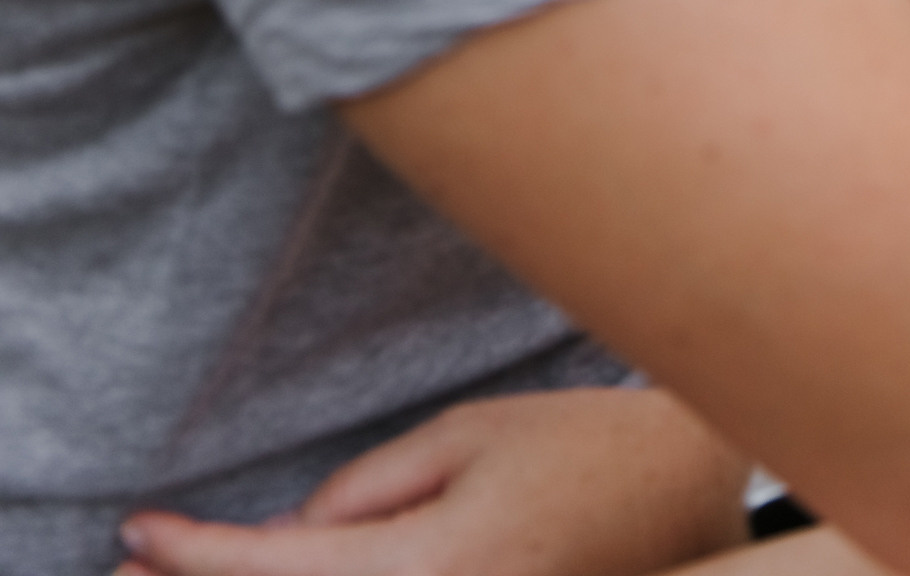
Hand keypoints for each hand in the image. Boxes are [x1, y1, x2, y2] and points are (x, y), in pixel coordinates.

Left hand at [114, 388, 748, 575]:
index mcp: (440, 567)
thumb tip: (294, 543)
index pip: (285, 574)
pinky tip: (295, 566)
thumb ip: (369, 493)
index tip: (137, 535)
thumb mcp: (465, 436)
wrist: (686, 490)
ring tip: (193, 566)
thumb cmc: (581, 445)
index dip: (200, 560)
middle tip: (135, 568)